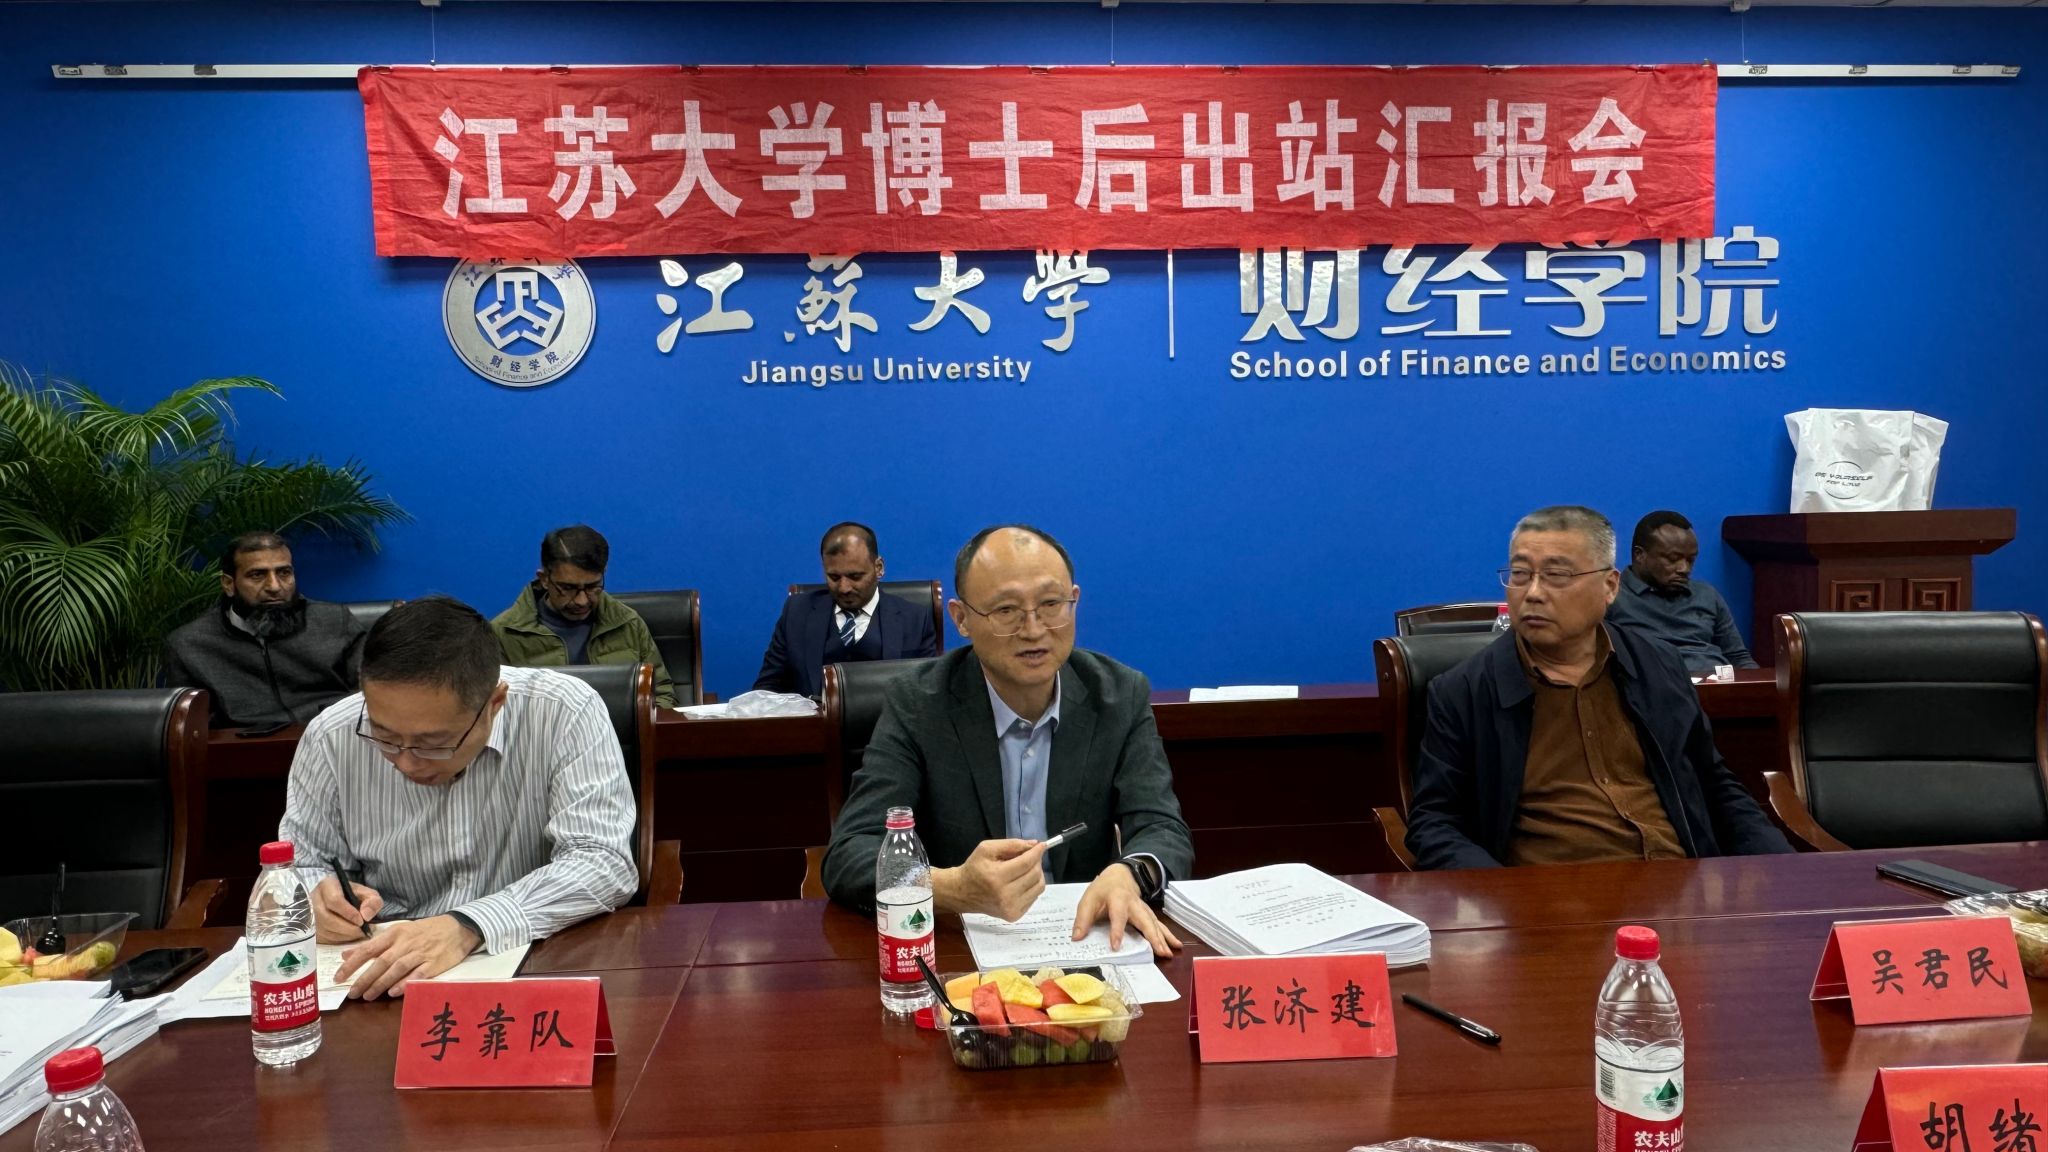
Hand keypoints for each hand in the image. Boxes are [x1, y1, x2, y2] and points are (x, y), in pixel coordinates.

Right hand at [312, 875, 383, 943]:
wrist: (340, 902)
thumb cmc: (353, 896)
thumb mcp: (366, 894)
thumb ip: (372, 901)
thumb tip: (367, 916)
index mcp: (327, 886)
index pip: (334, 900)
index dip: (349, 913)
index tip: (361, 920)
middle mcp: (313, 900)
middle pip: (328, 918)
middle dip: (349, 927)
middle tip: (363, 930)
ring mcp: (309, 916)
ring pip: (326, 930)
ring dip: (345, 935)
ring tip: (358, 932)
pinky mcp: (310, 930)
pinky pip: (324, 938)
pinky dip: (339, 940)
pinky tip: (348, 935)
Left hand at [333, 915, 481, 999]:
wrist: (457, 928)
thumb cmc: (424, 931)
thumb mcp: (398, 932)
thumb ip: (373, 945)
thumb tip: (346, 955)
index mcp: (394, 934)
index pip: (368, 949)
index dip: (352, 964)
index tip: (338, 977)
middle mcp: (406, 943)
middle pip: (381, 962)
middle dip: (364, 978)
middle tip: (352, 993)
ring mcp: (420, 953)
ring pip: (397, 969)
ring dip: (381, 983)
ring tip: (368, 996)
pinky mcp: (434, 963)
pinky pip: (418, 974)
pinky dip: (405, 983)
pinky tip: (394, 992)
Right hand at [934, 838, 1046, 919]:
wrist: (962, 893)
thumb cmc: (974, 868)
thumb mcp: (987, 849)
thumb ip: (1011, 844)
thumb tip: (1034, 844)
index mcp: (996, 877)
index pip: (1026, 863)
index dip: (1037, 853)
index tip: (1042, 845)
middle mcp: (1005, 896)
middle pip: (1034, 874)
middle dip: (1036, 862)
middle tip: (1030, 856)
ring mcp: (1011, 908)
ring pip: (1039, 887)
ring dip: (1037, 874)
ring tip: (1026, 869)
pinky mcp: (1014, 916)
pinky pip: (1034, 897)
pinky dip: (1032, 886)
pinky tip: (1021, 882)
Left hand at [1073, 863, 1181, 957]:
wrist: (1119, 875)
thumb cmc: (1102, 890)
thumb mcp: (1088, 900)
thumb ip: (1083, 919)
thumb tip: (1076, 938)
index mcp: (1117, 899)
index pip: (1118, 915)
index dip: (1116, 931)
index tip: (1116, 947)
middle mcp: (1134, 904)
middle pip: (1145, 919)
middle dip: (1152, 936)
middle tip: (1159, 952)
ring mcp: (1143, 908)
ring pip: (1155, 923)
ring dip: (1163, 938)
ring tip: (1169, 953)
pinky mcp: (1148, 913)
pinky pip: (1159, 924)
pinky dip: (1168, 935)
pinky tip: (1176, 945)